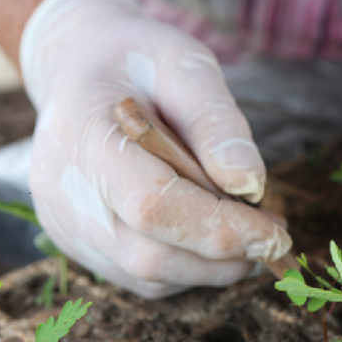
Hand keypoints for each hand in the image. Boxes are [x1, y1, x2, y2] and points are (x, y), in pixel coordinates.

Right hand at [21, 0, 290, 296]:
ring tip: (247, 230)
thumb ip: (216, 121)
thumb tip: (251, 186)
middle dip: (225, 254)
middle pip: (151, 255)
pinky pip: (142, 277)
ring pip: (150, 276)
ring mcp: (67, 228)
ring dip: (212, 266)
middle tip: (274, 234)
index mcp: (84, 140)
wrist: (78, 72)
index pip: (153, 206)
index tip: (277, 233)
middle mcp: (63, 197)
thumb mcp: (183, 65)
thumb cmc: (135, 63)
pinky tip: (209, 234)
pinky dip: (189, 266)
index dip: (221, 228)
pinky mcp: (78, 246)